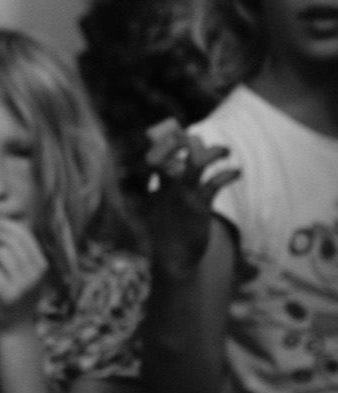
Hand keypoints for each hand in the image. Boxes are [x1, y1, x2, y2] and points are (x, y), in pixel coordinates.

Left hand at [0, 217, 49, 335]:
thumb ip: (17, 249)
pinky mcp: (8, 295)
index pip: (25, 235)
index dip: (6, 224)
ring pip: (0, 253)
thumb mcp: (23, 270)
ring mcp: (23, 285)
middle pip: (11, 241)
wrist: (14, 327)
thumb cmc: (14, 294)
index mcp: (41, 265)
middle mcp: (36, 274)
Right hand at [141, 119, 238, 281]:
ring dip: (213, 152)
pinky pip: (214, 184)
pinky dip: (228, 174)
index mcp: (159, 185)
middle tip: (201, 142)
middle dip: (190, 142)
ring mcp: (184, 196)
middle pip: (175, 153)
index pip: (156, 156)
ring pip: (196, 164)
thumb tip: (179, 170)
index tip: (178, 135)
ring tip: (226, 151)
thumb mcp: (164, 204)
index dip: (166, 143)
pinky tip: (237, 172)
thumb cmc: (170, 228)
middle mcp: (169, 187)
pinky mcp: (199, 207)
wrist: (173, 256)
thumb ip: (169, 186)